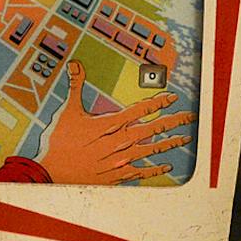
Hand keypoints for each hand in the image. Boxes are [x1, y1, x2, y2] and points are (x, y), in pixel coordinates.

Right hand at [36, 60, 192, 183]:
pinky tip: (167, 166)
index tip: (171, 97)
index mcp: (108, 125)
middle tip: (188, 117)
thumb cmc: (61, 142)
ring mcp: (118, 160)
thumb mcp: (68, 112)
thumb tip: (76, 65)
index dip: (156, 103)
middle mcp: (117, 142)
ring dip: (168, 143)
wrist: (52, 172)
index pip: (138, 111)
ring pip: (149, 150)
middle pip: (150, 130)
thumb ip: (76, 87)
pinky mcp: (115, 175)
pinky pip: (140, 173)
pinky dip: (154, 170)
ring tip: (184, 138)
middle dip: (171, 121)